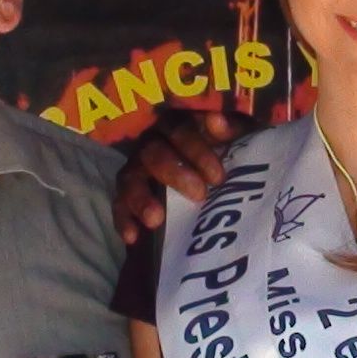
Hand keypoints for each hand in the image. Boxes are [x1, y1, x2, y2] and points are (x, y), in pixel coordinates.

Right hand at [113, 108, 242, 241]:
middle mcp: (152, 142)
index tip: (217, 178)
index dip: (196, 151)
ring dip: (141, 198)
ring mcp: (137, 168)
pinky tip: (133, 237)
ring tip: (155, 220)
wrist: (213, 183)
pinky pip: (118, 204)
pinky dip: (123, 220)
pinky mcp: (127, 193)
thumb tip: (216, 121)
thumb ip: (233, 128)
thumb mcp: (238, 140)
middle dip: (175, 174)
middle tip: (199, 196)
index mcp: (178, 125)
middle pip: (153, 152)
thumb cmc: (228, 155)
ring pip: (130, 177)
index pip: (180, 129)